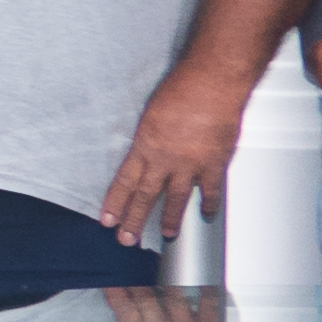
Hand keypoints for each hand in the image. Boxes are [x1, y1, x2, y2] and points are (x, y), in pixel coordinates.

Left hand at [100, 63, 255, 246]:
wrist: (212, 83)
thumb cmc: (182, 88)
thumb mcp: (152, 111)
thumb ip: (149, 134)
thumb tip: (146, 147)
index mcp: (145, 145)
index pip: (124, 181)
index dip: (115, 202)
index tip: (107, 219)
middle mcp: (165, 159)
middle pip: (145, 196)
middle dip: (134, 220)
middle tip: (127, 239)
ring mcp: (190, 164)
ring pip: (176, 199)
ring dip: (170, 219)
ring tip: (166, 234)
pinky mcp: (214, 163)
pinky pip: (210, 190)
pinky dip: (209, 204)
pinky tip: (206, 214)